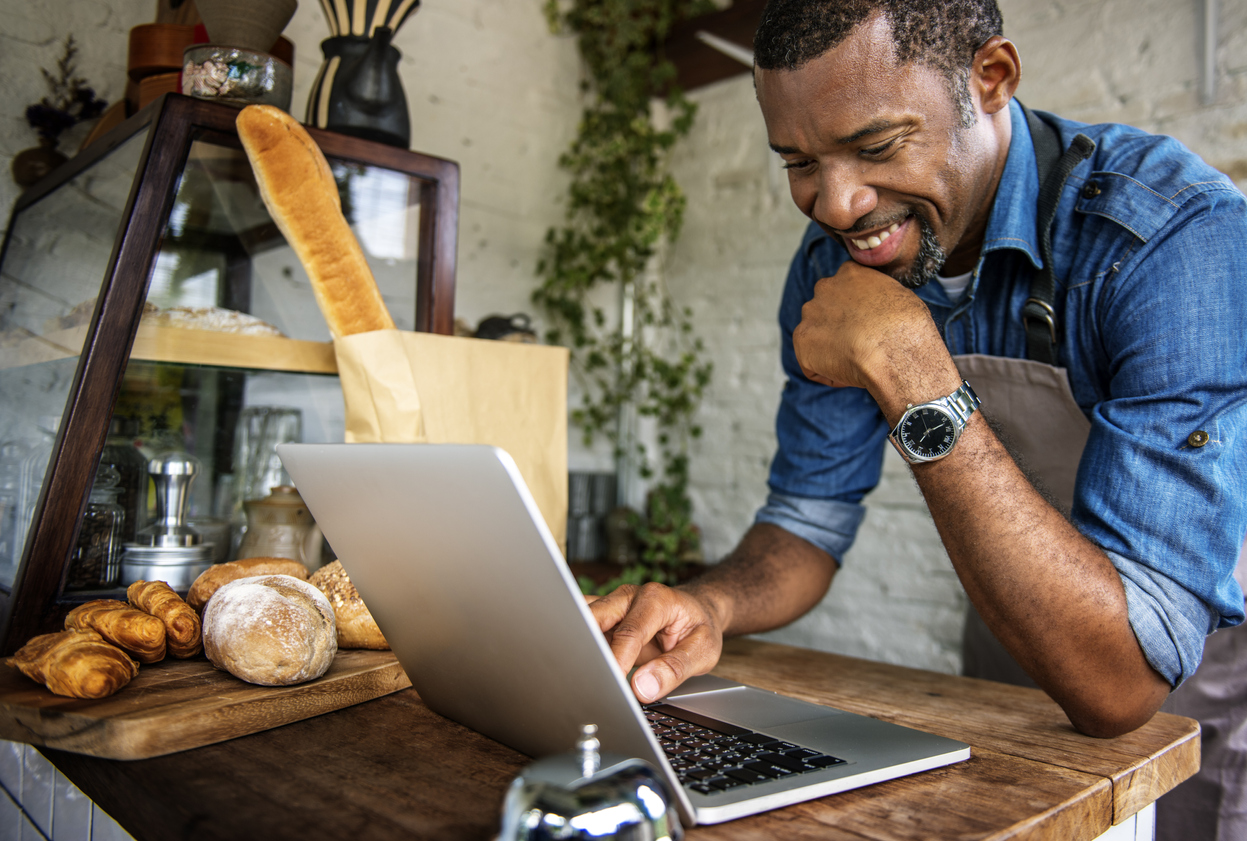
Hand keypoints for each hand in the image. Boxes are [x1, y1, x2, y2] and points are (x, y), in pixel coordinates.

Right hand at [588, 582, 724, 702]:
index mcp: (656, 600)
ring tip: (574, 673)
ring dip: (577, 645)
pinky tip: (575, 664)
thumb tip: (643, 687)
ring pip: (582, 620)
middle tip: (584, 679)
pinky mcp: (603, 616)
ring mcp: (613, 604)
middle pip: (595, 618)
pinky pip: (582, 625)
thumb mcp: (703, 650)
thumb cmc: (699, 627)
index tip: (611, 685)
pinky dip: (576, 644)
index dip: (617, 661)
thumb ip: (674, 669)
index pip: (629, 633)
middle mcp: (629, 597)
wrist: (697, 611)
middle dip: (586, 647)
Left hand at [792, 260, 944, 395]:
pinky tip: (850, 373)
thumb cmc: (907, 326)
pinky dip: (829, 374)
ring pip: (817, 338)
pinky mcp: (802, 342)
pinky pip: (812, 364)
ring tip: (858, 361)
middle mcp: (824, 288)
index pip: (843, 290)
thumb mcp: (899, 296)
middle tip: (860, 345)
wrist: (896, 350)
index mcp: (849, 273)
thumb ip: (877, 297)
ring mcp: (810, 315)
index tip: (866, 326)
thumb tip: (878, 309)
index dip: (854, 313)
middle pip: (825, 312)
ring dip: (832, 351)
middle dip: (838, 329)